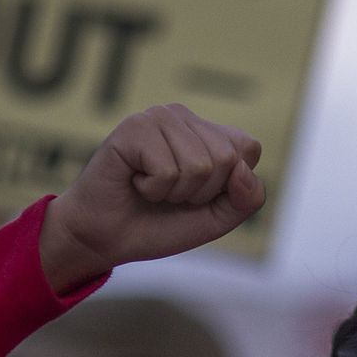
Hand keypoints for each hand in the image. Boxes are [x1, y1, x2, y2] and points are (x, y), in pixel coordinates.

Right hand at [39, 105, 264, 291]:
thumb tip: (242, 168)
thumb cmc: (160, 224)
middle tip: (169, 194)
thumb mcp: (216, 219)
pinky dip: (153, 190)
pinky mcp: (133, 127)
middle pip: (227, 158)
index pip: (248, 149)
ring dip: (175, 192)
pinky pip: (168, 170)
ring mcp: (158, 118)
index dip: (229, 186)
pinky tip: (135, 182)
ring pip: (199, 165)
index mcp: (208, 132)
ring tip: (151, 188)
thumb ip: (246, 199)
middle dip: (201, 192)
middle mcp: (184, 118)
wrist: (107, 238)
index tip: (198, 195)